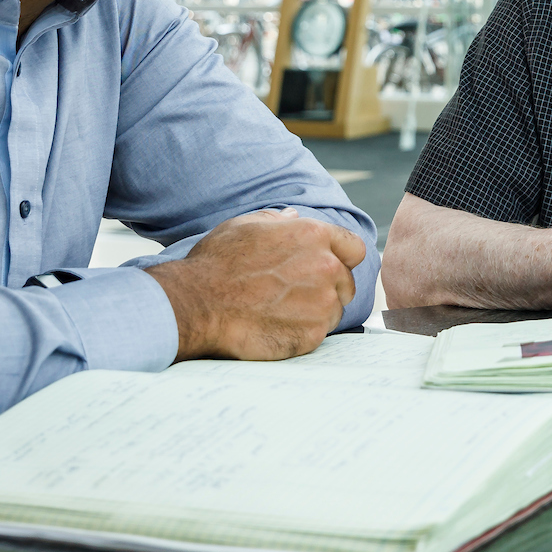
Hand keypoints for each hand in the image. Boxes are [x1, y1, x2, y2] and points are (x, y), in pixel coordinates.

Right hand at [149, 210, 366, 360]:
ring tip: (280, 311)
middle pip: (346, 282)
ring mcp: (322, 304)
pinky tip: (276, 327)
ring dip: (315, 312)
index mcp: (314, 236)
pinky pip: (318, 334)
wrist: (198, 304)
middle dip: (327, 288)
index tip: (326, 267)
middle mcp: (326, 268)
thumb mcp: (245, 225)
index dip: (341, 258)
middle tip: (294, 295)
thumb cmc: (217, 262)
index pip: (354, 248)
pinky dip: (302, 333)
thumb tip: (293, 216)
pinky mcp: (312, 335)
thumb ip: (278, 221)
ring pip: (334, 310)